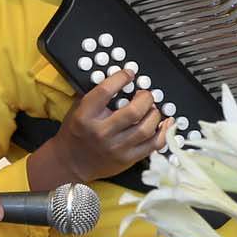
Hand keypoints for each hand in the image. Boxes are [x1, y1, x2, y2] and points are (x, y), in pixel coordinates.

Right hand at [28, 69, 167, 188]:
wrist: (71, 162)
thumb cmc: (76, 132)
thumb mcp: (78, 109)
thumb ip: (97, 95)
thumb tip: (120, 79)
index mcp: (86, 116)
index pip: (106, 91)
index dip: (121, 78)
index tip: (129, 74)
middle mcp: (101, 132)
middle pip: (134, 111)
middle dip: (145, 97)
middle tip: (145, 94)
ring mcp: (116, 148)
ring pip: (146, 128)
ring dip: (154, 113)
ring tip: (151, 108)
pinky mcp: (127, 159)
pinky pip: (153, 145)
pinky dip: (163, 132)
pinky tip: (165, 123)